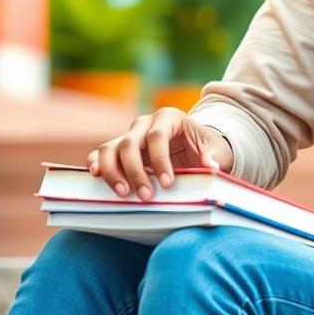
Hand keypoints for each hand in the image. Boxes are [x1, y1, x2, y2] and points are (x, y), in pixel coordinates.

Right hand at [86, 106, 234, 200]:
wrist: (196, 149)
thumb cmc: (207, 148)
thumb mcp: (218, 150)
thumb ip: (215, 156)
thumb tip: (211, 166)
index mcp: (169, 117)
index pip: (158, 136)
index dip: (160, 160)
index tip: (167, 184)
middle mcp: (145, 123)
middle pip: (130, 143)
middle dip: (135, 171)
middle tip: (145, 196)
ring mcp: (129, 135)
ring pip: (110, 148)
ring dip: (113, 172)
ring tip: (123, 194)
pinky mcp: (119, 150)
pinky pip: (101, 154)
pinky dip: (96, 164)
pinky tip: (95, 178)